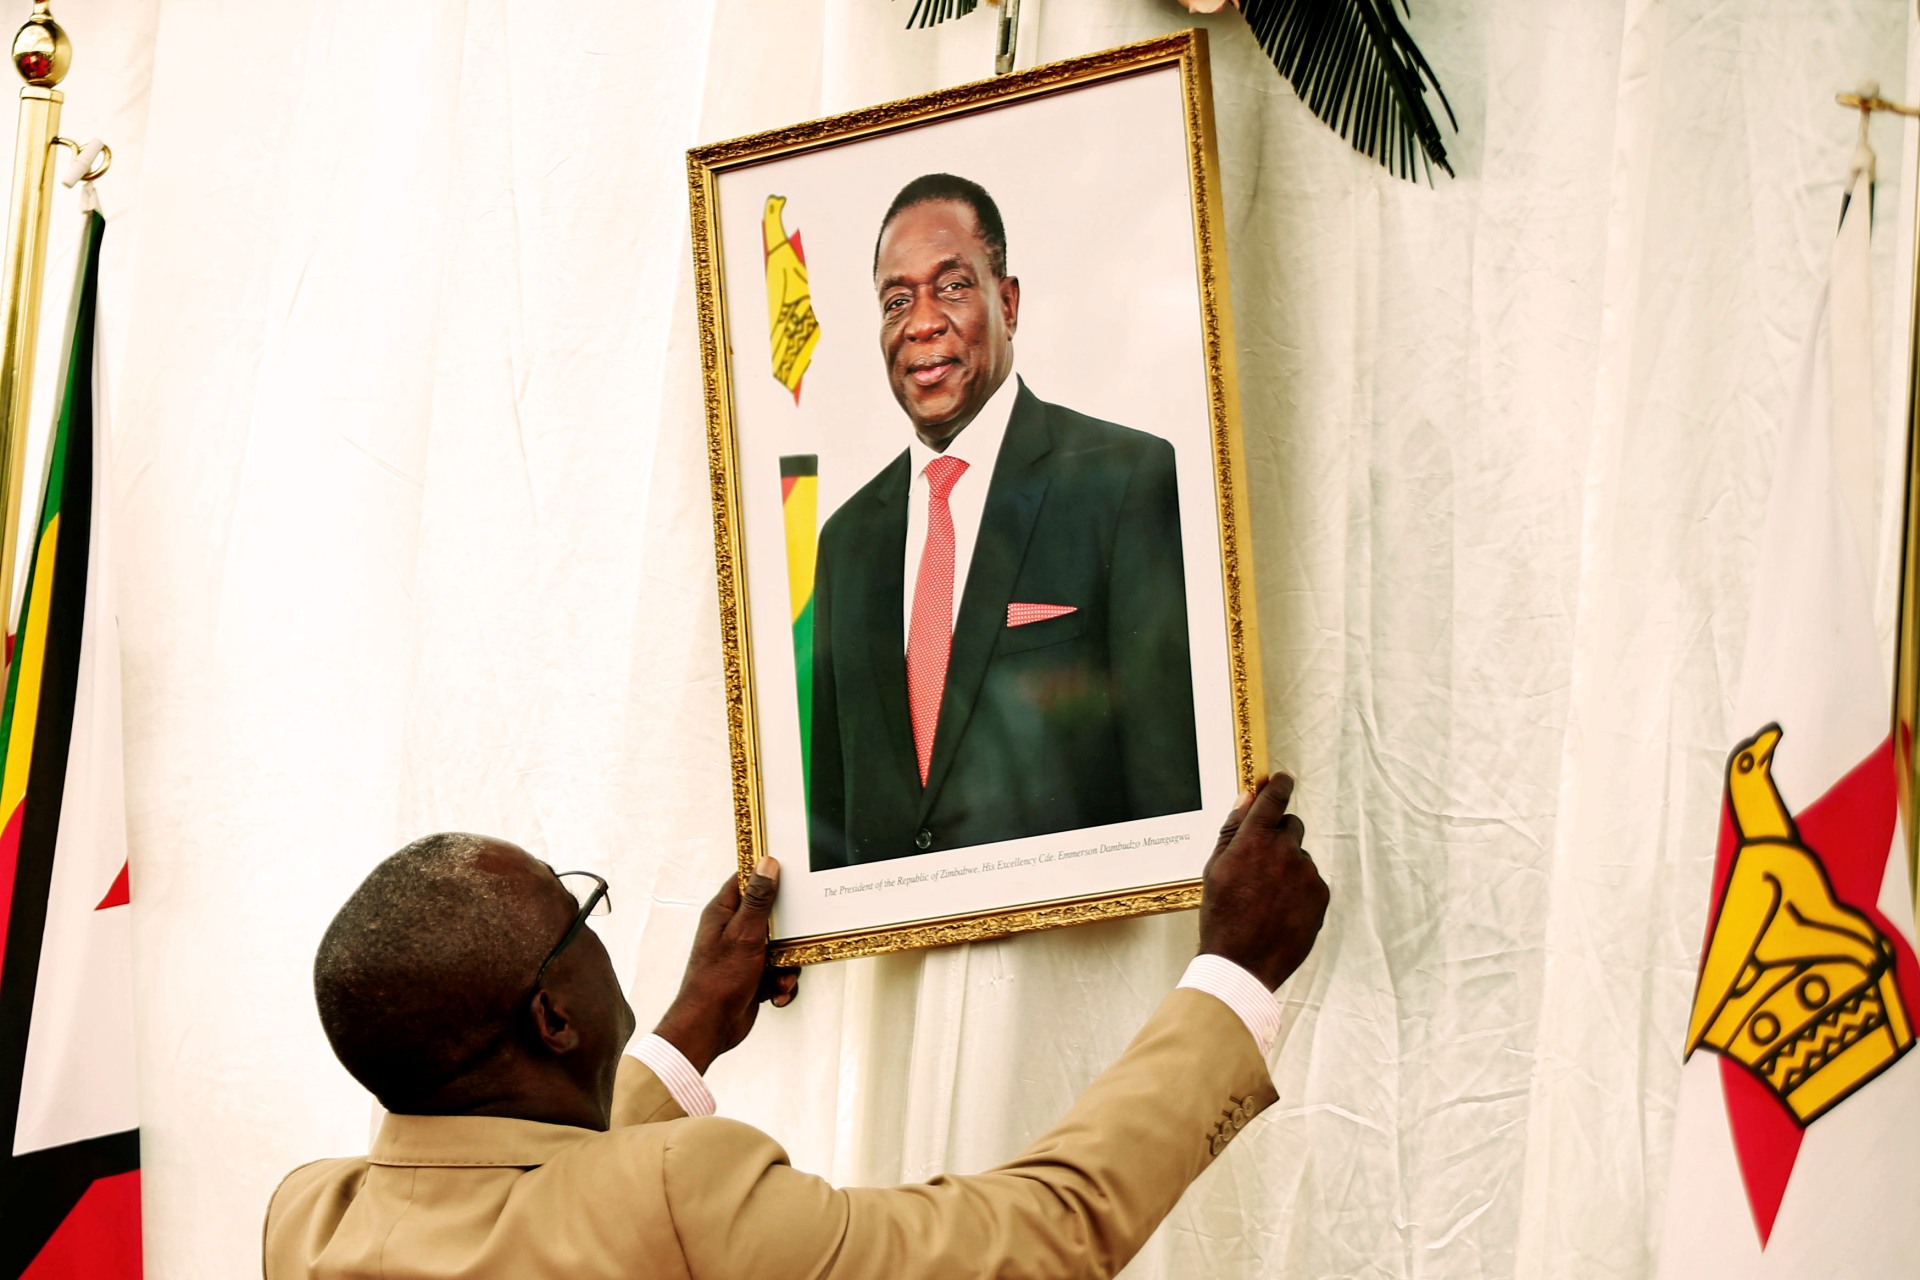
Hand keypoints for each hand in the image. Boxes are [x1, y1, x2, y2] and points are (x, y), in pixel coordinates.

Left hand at [651, 858, 800, 1072]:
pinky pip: (778, 972)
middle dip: (789, 934)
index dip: (768, 875)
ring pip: (780, 948)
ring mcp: (743, 955)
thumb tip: (767, 864)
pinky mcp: (753, 976)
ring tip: (782, 978)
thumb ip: (758, 900)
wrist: (710, 1027)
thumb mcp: (744, 935)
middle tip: (794, 942)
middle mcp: (732, 931)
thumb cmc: (718, 980)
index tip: (792, 875)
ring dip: (787, 966)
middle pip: (772, 917)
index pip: (747, 881)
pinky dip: (782, 984)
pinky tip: (777, 994)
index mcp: (723, 913)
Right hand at [1198, 772, 1328, 990]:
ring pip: (1300, 858)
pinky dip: (1299, 890)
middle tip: (1261, 863)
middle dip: (1279, 837)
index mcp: (1255, 838)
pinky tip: (1280, 910)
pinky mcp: (1321, 895)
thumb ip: (1233, 829)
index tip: (1285, 778)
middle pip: (1291, 827)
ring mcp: (1306, 873)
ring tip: (1266, 898)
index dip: (1280, 785)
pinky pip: (1311, 882)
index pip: (1274, 799)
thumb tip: (1247, 798)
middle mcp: (1285, 849)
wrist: (1242, 963)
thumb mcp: (1215, 868)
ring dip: (1288, 868)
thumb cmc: (1222, 915)